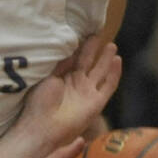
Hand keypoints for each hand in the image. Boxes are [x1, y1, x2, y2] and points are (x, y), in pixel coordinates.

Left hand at [13, 38, 122, 153]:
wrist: (43, 126)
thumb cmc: (40, 103)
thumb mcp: (48, 77)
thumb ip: (60, 64)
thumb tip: (70, 49)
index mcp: (63, 78)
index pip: (75, 59)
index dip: (80, 47)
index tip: (83, 32)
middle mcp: (76, 84)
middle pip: (89, 63)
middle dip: (94, 50)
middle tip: (98, 34)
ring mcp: (87, 93)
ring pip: (100, 72)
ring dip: (106, 59)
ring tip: (112, 45)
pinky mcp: (97, 103)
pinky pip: (109, 86)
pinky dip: (114, 74)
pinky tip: (118, 61)